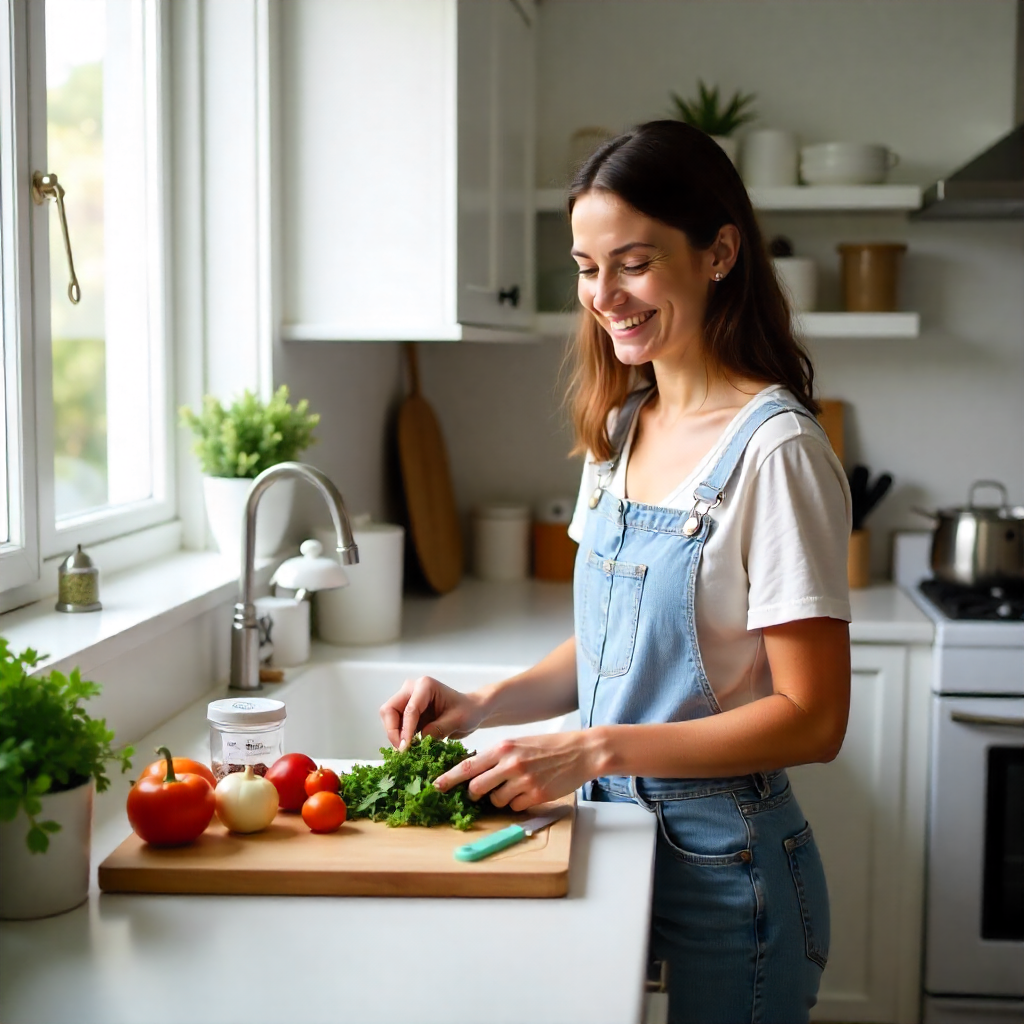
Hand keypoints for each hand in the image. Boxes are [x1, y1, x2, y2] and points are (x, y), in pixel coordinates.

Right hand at [379, 676, 486, 749]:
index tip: (405, 748)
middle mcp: (411, 689)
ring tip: (408, 751)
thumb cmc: (468, 711)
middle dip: (394, 732)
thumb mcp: (457, 721)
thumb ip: (437, 730)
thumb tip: (417, 741)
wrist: (471, 711)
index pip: (409, 709)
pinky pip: (396, 725)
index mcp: (425, 685)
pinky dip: (399, 738)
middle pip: (389, 710)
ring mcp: (407, 700)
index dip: (406, 730)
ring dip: (395, 736)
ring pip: (389, 718)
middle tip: (403, 751)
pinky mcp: (407, 712)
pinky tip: (409, 748)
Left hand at [433, 731, 602, 811]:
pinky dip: (517, 803)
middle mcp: (510, 764)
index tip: (435, 786)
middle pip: (477, 788)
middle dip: (474, 794)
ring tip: (515, 786)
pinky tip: (529, 790)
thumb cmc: (548, 746)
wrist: (581, 751)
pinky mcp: (536, 796)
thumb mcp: (518, 743)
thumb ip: (498, 757)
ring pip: (496, 800)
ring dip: (500, 799)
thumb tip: (475, 774)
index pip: (468, 766)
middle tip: (479, 794)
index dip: (449, 779)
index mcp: (503, 747)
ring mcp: (523, 781)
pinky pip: (515, 807)